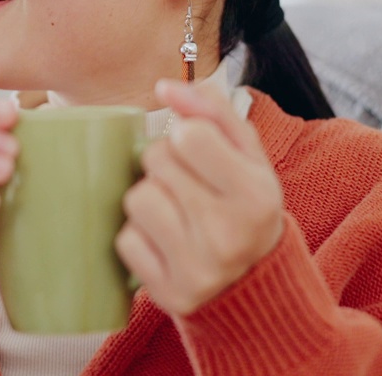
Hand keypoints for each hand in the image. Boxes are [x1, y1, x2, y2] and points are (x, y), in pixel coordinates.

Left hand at [115, 78, 283, 316]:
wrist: (254, 282)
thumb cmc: (244, 202)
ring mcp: (198, 269)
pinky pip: (124, 241)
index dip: (184, 136)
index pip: (189, 134)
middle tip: (186, 184)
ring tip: (174, 211)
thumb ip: (212, 110)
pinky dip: (138, 236)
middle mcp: (229, 235)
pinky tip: (164, 241)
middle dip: (164, 164)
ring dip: (147, 198)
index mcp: (256, 194)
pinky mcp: (168, 294)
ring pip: (135, 199)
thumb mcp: (247, 152)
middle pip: (156, 161)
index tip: (197, 153)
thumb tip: (164, 87)